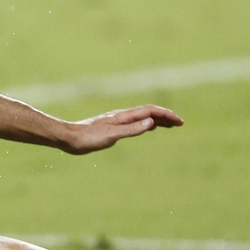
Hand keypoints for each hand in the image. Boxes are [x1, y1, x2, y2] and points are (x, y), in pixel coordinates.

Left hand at [60, 105, 182, 154]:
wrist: (69, 138)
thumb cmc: (89, 138)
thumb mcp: (112, 136)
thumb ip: (131, 129)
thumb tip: (151, 122)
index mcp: (123, 116)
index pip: (150, 111)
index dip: (166, 115)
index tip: (179, 122)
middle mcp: (122, 116)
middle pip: (148, 112)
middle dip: (165, 116)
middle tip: (180, 123)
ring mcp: (117, 120)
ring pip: (142, 116)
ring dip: (158, 119)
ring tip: (170, 124)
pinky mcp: (113, 126)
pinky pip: (135, 122)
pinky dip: (147, 123)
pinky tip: (148, 127)